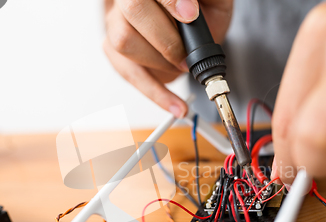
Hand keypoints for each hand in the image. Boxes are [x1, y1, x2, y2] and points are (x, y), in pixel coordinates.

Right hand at [103, 0, 232, 117]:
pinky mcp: (113, 48)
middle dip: (166, 39)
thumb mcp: (213, 0)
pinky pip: (129, 73)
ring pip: (124, 42)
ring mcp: (115, 21)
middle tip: (187, 56)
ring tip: (183, 67)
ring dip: (161, 63)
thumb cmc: (200, 8)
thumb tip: (191, 8)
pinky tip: (175, 106)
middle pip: (133, 10)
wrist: (190, 19)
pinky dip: (155, 93)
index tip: (191, 15)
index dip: (170, 1)